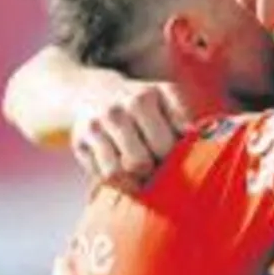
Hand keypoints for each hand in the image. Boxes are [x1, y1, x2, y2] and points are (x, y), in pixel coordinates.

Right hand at [68, 76, 189, 189]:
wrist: (92, 91)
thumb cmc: (141, 102)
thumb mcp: (166, 97)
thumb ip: (182, 118)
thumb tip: (194, 137)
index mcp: (145, 96)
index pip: (166, 145)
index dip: (174, 159)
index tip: (175, 158)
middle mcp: (117, 109)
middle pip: (142, 162)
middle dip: (154, 171)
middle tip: (158, 167)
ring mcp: (96, 126)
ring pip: (119, 172)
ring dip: (135, 181)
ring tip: (144, 175)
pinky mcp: (79, 142)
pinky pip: (103, 176)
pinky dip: (118, 183)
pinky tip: (126, 176)